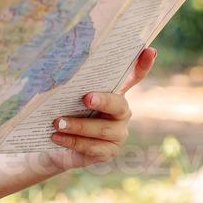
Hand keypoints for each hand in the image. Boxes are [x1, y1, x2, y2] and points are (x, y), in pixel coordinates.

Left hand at [45, 46, 156, 170]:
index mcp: (115, 93)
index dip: (143, 65)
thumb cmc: (63, 111)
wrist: (53, 142)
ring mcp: (118, 134)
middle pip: (118, 105)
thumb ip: (71, 84)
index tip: (149, 50)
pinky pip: (93, 147)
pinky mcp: (109, 152)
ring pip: (103, 129)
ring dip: (78, 126)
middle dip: (103, 101)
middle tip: (86, 98)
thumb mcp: (67, 96)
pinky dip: (73, 142)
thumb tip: (57, 66)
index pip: (134, 77)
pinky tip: (56, 137)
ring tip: (57, 122)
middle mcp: (121, 112)